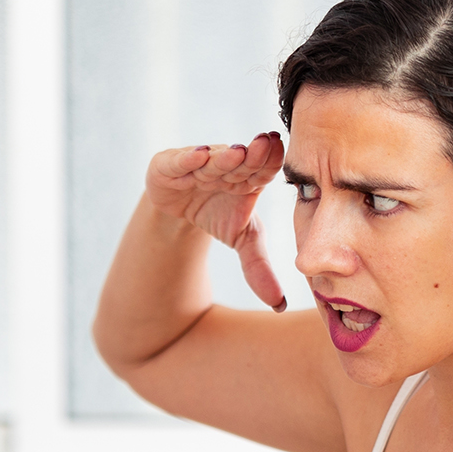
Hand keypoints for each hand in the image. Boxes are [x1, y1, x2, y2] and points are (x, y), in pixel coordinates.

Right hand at [142, 132, 288, 309]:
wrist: (178, 210)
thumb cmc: (218, 214)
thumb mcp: (242, 241)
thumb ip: (259, 268)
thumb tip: (279, 307)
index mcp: (251, 177)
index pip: (265, 167)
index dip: (272, 161)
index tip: (282, 155)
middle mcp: (228, 164)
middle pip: (243, 159)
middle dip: (254, 153)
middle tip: (266, 145)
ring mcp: (199, 162)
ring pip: (213, 158)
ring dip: (225, 156)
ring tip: (237, 153)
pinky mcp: (170, 165)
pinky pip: (181, 160)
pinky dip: (188, 158)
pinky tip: (198, 156)